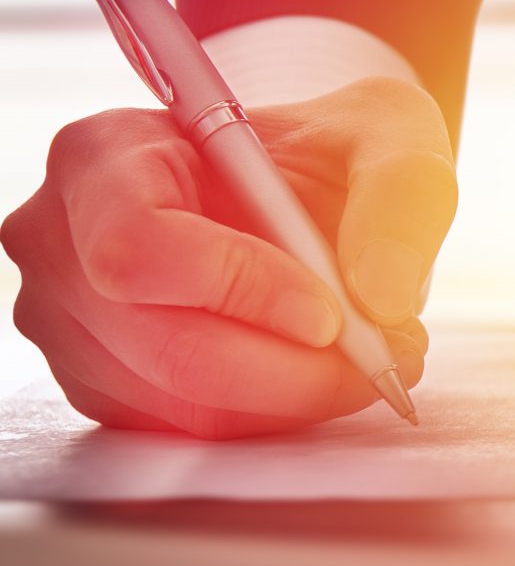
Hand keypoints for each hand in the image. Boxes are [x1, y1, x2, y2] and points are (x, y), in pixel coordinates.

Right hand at [2, 77, 455, 437]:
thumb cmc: (332, 151)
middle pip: (169, 348)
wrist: (307, 192)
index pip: (139, 246)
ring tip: (372, 357)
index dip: (238, 289)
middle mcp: (64, 243)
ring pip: (186, 405)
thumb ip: (399, 194)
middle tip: (388, 357)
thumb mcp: (388, 133)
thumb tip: (383, 294)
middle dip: (296, 370)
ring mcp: (73, 324)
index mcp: (103, 156)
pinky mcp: (109, 386)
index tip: (332, 314)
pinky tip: (321, 373)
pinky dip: (274, 415)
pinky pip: (192, 431)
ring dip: (298, 397)